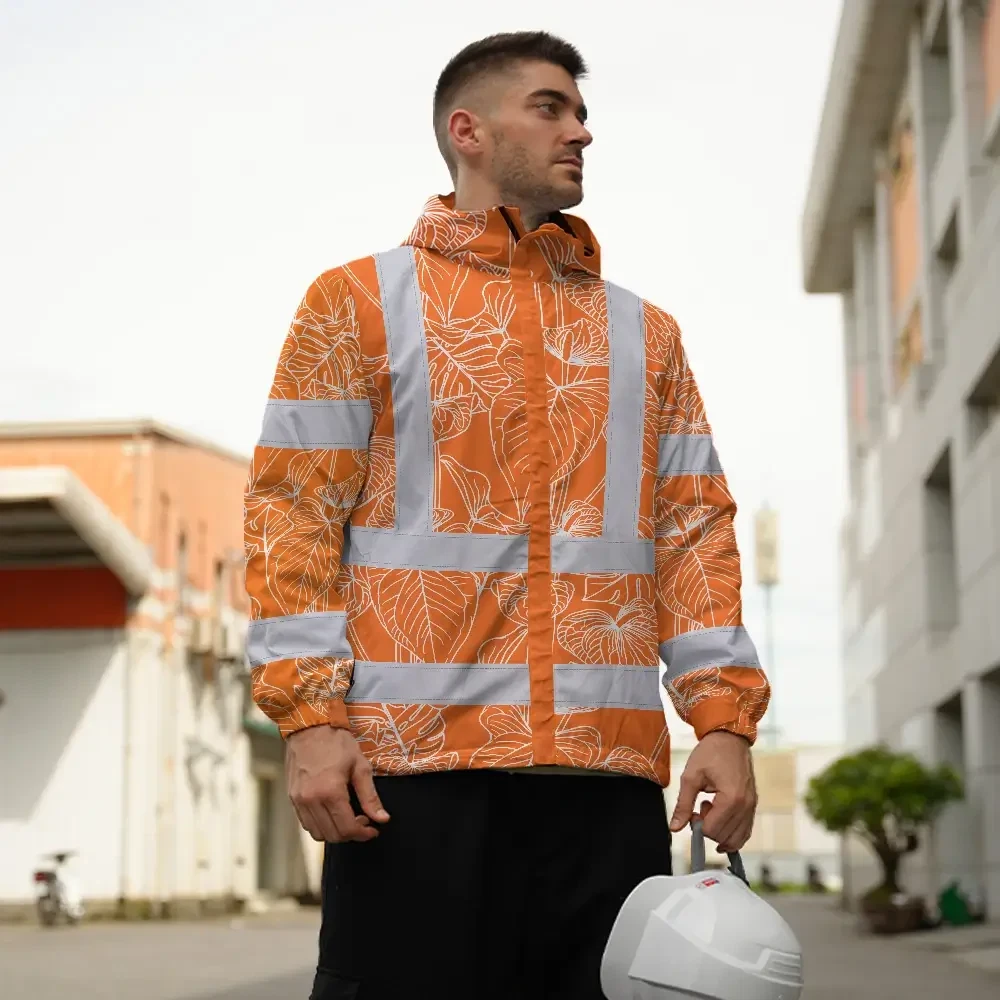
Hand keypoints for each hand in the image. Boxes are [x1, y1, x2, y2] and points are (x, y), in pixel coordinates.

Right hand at [285, 725, 389, 842]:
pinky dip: (321, 825)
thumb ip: (370, 796)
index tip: (374, 830)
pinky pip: (306, 823)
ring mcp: (298, 800)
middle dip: (351, 834)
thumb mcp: (360, 765)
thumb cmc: (337, 742)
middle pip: (332, 835)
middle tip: (364, 820)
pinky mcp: (292, 797)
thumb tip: (382, 819)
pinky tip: (332, 812)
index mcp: (330, 792)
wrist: (309, 726)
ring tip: (348, 817)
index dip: (363, 834)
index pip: (347, 828)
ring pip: (317, 833)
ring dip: (335, 832)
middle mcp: (311, 800)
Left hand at [669, 730, 756, 852]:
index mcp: (731, 798)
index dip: (697, 825)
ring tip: (710, 809)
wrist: (729, 737)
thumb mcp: (691, 776)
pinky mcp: (753, 805)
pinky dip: (731, 833)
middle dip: (708, 828)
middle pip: (723, 837)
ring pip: (736, 839)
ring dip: (719, 830)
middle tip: (699, 808)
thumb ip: (683, 804)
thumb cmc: (710, 753)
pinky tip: (719, 820)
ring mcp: (752, 806)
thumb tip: (675, 828)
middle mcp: (746, 806)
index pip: (712, 830)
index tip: (692, 810)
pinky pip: (745, 831)